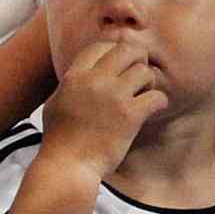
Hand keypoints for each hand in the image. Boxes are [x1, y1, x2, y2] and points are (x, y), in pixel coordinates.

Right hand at [40, 41, 167, 181]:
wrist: (68, 166)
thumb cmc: (59, 140)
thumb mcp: (55, 103)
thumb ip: (71, 84)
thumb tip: (82, 73)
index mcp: (75, 76)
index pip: (101, 46)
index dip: (114, 51)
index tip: (120, 64)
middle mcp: (95, 81)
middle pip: (127, 50)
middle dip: (137, 59)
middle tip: (138, 75)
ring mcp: (114, 96)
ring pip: (144, 71)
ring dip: (148, 82)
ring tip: (144, 94)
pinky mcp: (130, 115)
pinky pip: (156, 96)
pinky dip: (159, 101)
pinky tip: (154, 108)